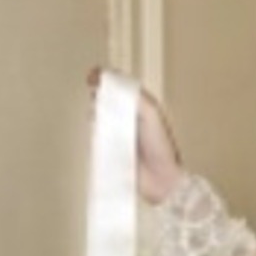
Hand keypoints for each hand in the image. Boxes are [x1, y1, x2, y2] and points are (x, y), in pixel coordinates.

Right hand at [87, 68, 183, 203]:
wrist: (161, 179)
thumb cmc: (162, 147)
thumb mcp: (152, 114)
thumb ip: (134, 97)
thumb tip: (113, 85)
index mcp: (140, 105)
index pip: (119, 85)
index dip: (105, 78)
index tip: (94, 76)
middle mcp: (128, 117)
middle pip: (106, 98)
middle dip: (98, 94)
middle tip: (97, 97)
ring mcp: (118, 133)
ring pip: (99, 115)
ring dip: (95, 113)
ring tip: (99, 116)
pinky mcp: (111, 149)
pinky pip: (97, 136)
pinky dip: (94, 131)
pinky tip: (97, 131)